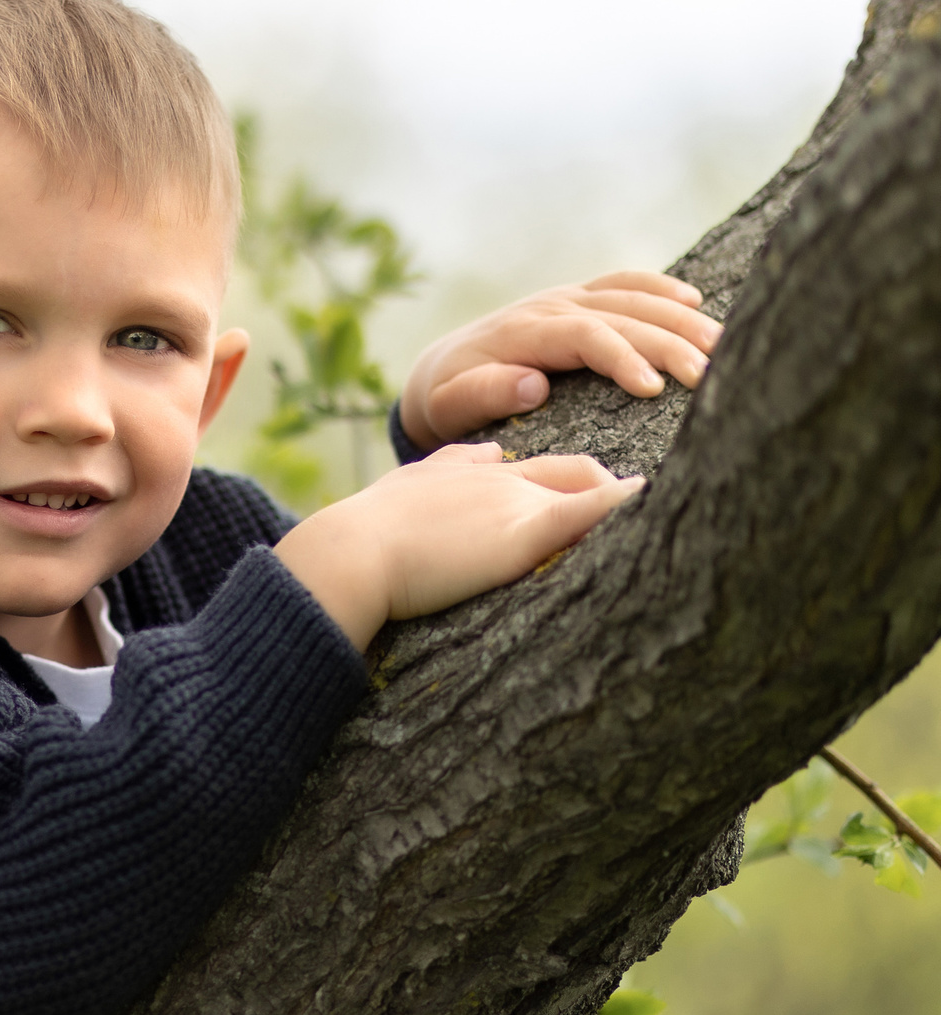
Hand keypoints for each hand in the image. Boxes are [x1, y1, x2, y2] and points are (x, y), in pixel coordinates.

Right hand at [274, 442, 644, 649]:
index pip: (527, 467)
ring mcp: (513, 503)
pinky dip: (626, 505)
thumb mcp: (399, 501)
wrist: (350, 551)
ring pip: (587, 486)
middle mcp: (497, 479)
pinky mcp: (524, 532)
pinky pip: (590, 511)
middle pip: (570, 470)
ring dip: (623, 498)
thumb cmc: (362, 539)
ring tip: (664, 522)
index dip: (560, 479)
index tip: (582, 494)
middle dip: (603, 486)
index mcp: (464, 475)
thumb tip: (473, 463)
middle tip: (630, 510)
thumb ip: (437, 481)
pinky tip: (654, 504)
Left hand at [398, 270, 719, 450]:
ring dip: (679, 318)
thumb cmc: (447, 398)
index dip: (622, 357)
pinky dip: (659, 288)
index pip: (585, 336)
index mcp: (522, 332)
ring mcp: (566, 299)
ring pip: (631, 298)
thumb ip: (484, 394)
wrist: (437, 373)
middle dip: (669, 342)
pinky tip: (694, 302)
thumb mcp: (450, 405)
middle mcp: (549, 307)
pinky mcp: (577, 300)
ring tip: (721, 345)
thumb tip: (532, 384)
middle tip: (710, 375)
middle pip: (621, 316)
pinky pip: (622, 284)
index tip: (653, 389)